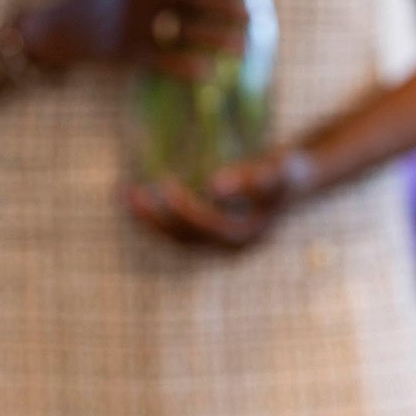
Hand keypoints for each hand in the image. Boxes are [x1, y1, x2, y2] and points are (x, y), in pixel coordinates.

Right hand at [36, 0, 248, 78]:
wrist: (61, 26)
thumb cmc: (107, 1)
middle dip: (229, 7)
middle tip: (252, 18)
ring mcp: (131, 23)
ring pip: (186, 30)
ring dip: (220, 39)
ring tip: (243, 49)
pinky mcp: (124, 51)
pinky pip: (164, 60)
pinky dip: (188, 67)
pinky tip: (207, 73)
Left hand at [124, 147, 313, 248]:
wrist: (292, 178)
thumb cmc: (287, 170)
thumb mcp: (279, 170)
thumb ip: (253, 178)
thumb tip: (213, 188)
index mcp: (247, 235)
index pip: (211, 229)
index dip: (187, 211)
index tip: (164, 186)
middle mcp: (230, 245)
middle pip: (186, 238)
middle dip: (157, 216)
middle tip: (132, 191)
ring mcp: (217, 241)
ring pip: (174, 236)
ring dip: (146, 218)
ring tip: (123, 192)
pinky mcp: (206, 231)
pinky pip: (172, 228)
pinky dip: (150, 214)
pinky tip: (129, 193)